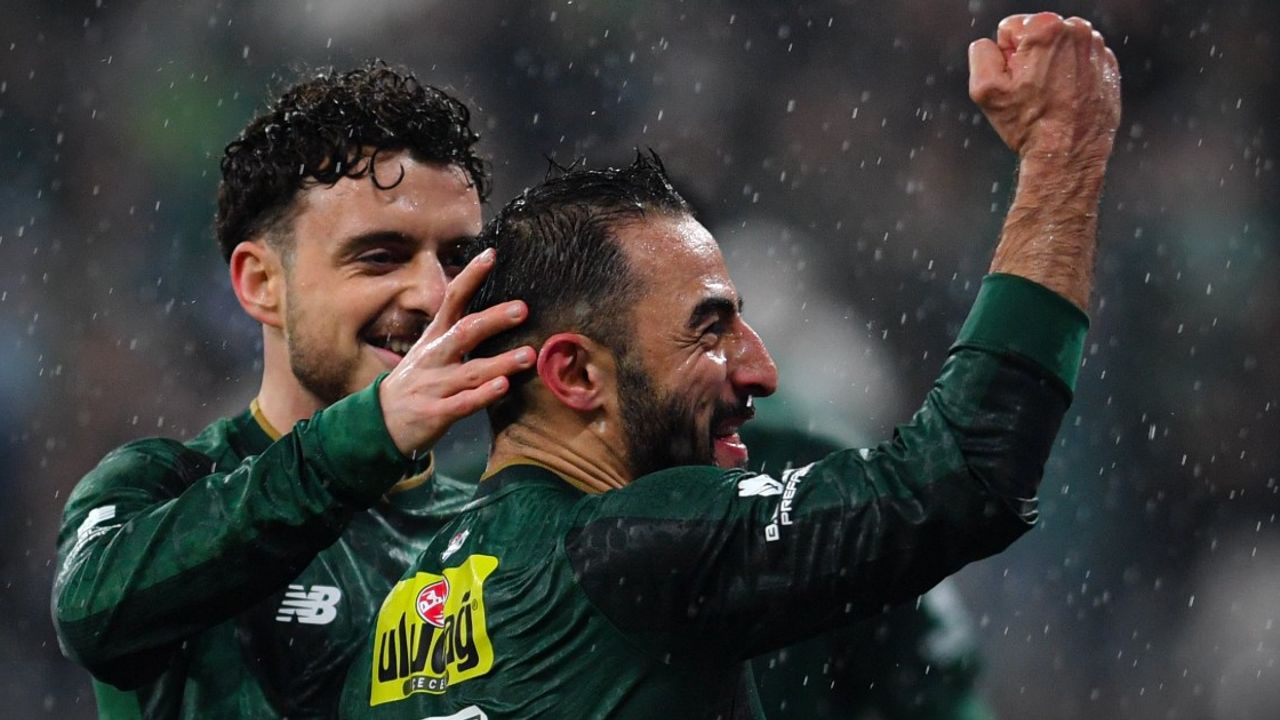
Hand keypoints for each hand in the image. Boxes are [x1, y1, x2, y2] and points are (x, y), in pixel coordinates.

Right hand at [378, 248, 532, 456]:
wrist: (377, 424)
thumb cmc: (415, 383)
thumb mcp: (428, 351)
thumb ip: (455, 332)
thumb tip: (491, 308)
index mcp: (433, 338)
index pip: (451, 300)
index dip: (470, 277)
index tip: (490, 254)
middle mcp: (433, 358)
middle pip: (463, 333)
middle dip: (493, 320)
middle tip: (522, 309)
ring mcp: (433, 386)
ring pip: (469, 371)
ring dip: (500, 363)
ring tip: (528, 356)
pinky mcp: (435, 414)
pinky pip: (462, 404)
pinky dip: (482, 395)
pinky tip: (503, 387)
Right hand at [969, 13, 1120, 163]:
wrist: (1067, 153)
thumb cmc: (1029, 124)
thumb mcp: (984, 89)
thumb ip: (980, 53)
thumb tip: (990, 44)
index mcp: (1045, 29)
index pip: (1010, 28)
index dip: (1005, 57)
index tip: (1016, 80)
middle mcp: (1076, 31)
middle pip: (1037, 34)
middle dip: (1030, 58)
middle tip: (1032, 90)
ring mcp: (1096, 48)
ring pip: (1059, 47)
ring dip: (1051, 66)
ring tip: (1050, 95)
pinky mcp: (1108, 65)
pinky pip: (1079, 61)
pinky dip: (1071, 75)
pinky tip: (1066, 97)